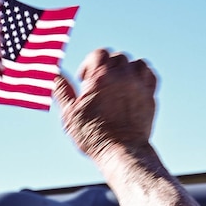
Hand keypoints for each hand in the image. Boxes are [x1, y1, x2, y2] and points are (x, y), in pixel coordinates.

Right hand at [54, 48, 157, 162]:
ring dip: (125, 70)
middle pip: (116, 57)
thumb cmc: (93, 135)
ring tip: (117, 84)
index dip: (89, 64)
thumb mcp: (70, 114)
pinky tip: (132, 86)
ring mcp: (138, 84)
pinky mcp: (149, 95)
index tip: (84, 79)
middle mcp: (122, 75)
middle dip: (106, 67)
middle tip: (99, 85)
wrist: (121, 151)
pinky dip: (141, 76)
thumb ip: (63, 91)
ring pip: (134, 63)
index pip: (98, 54)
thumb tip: (55, 75)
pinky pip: (149, 74)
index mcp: (101, 76)